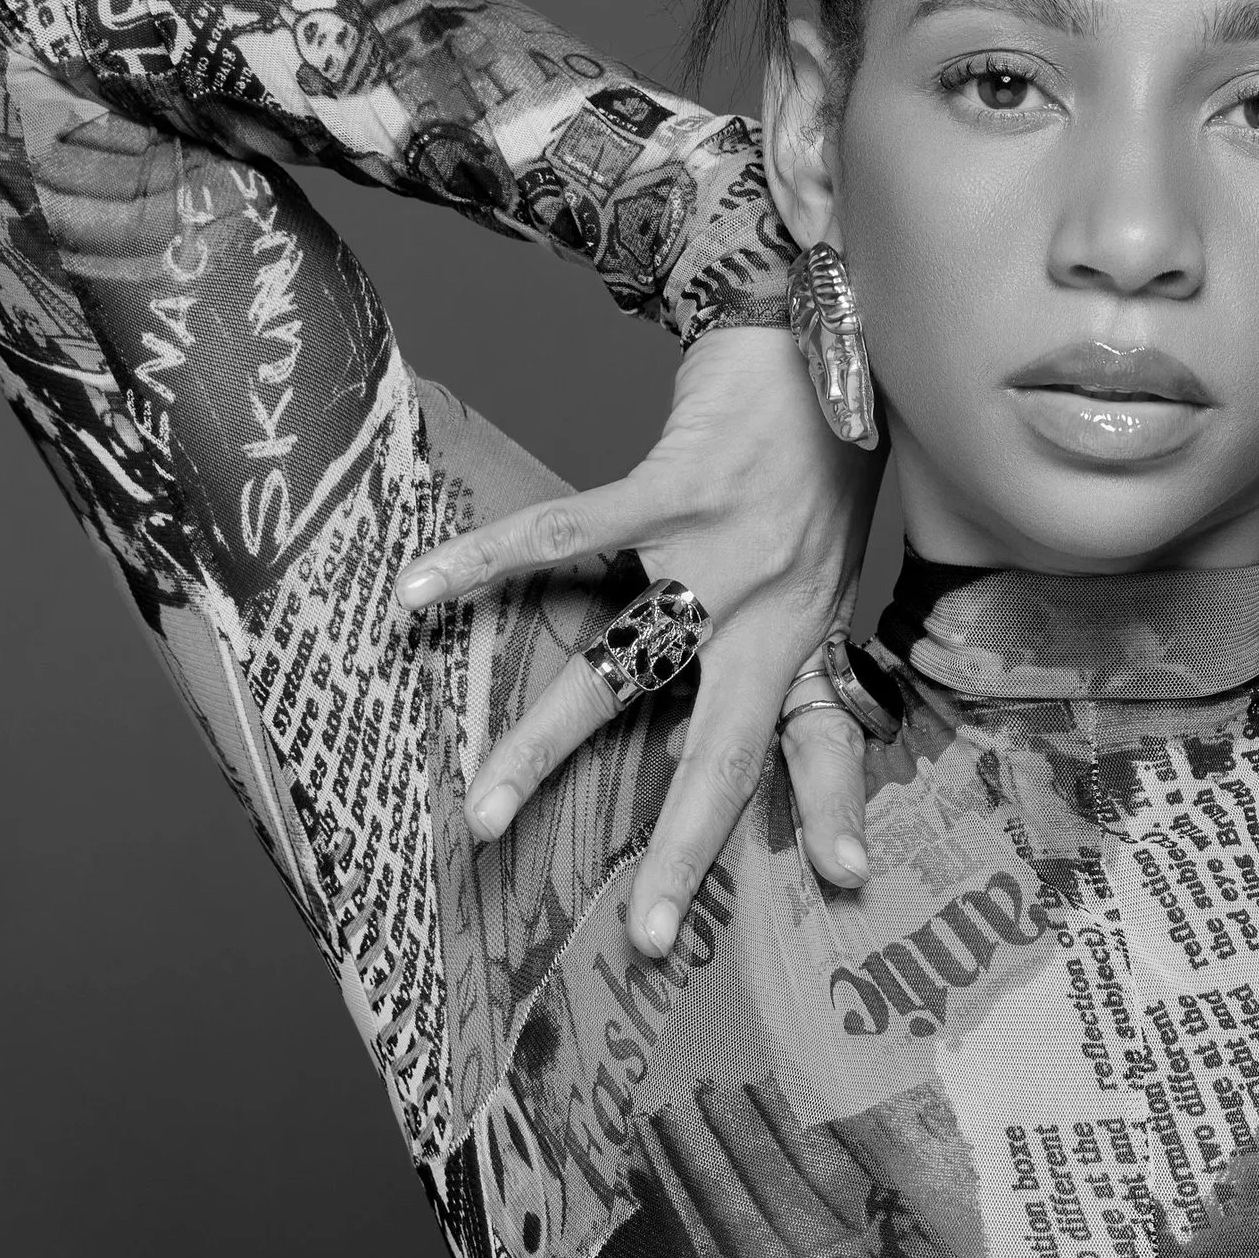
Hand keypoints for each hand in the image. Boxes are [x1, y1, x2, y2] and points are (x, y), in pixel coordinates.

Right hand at [397, 324, 881, 956]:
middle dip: (678, 846)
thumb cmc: (816, 453)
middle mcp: (774, 611)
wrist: (816, 324)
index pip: (824, 743)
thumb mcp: (826, 561)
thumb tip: (757, 704)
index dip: (835, 810)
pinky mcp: (669, 487)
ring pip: (622, 671)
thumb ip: (790, 633)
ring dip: (544, 747)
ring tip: (481, 810)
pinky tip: (417, 594)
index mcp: (810, 635)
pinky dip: (484, 564)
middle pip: (721, 751)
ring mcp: (721, 552)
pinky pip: (564, 535)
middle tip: (642, 933)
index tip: (841, 880)